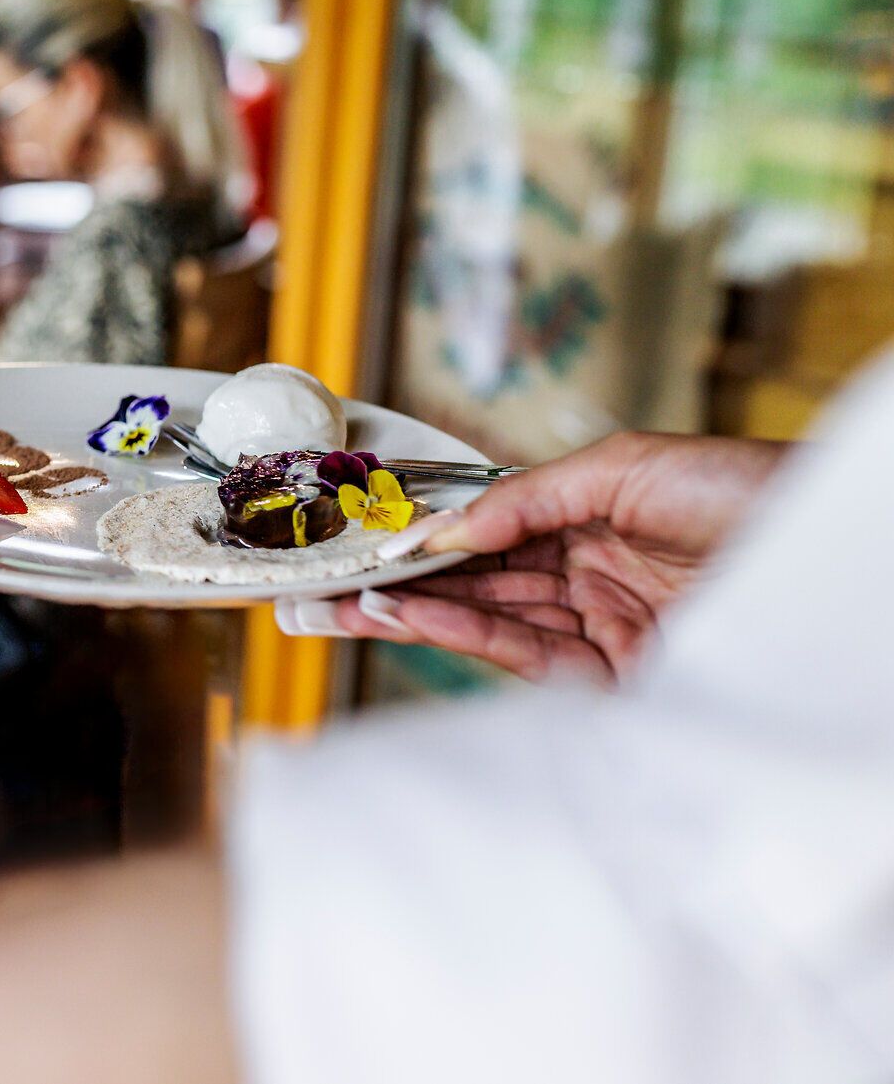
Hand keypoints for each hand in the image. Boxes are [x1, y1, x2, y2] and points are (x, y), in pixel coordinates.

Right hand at [277, 432, 790, 680]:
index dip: (429, 540)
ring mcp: (608, 631)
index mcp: (598, 523)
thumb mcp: (624, 466)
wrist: (820, 552)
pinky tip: (414, 621)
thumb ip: (526, 497)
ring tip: (348, 606)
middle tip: (329, 586)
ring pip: (491, 626)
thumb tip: (445, 528)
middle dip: (402, 586)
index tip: (367, 541)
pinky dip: (465, 640)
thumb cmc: (747, 490)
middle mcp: (596, 580)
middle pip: (481, 587)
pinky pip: (529, 662)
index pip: (494, 538)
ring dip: (415, 616)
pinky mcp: (622, 683)